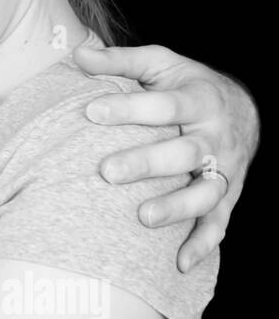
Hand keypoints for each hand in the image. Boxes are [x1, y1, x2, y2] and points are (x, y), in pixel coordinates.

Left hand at [74, 43, 258, 271]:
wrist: (242, 109)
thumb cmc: (188, 85)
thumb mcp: (161, 64)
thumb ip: (121, 62)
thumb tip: (76, 54)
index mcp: (199, 99)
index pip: (163, 105)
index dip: (128, 108)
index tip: (91, 111)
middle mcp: (214, 137)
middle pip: (182, 152)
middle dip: (146, 162)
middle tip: (106, 171)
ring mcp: (224, 170)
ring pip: (204, 192)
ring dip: (175, 208)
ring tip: (141, 217)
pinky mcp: (228, 197)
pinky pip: (218, 224)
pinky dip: (203, 246)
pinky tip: (179, 264)